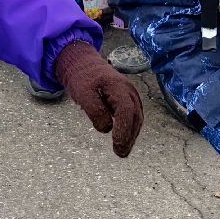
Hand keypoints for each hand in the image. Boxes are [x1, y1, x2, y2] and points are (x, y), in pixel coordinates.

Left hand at [53, 41, 143, 157]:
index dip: (124, 129)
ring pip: (137, 118)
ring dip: (132, 135)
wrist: (84, 64)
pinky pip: (134, 116)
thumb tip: (106, 128)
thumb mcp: (82, 93)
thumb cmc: (82, 78)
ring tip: (122, 151)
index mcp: (118, 86)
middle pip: (135, 116)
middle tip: (120, 153)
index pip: (126, 110)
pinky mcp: (129, 99)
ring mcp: (131, 94)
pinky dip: (131, 129)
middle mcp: (129, 90)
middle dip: (129, 137)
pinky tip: (124, 140)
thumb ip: (94, 110)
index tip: (117, 144)